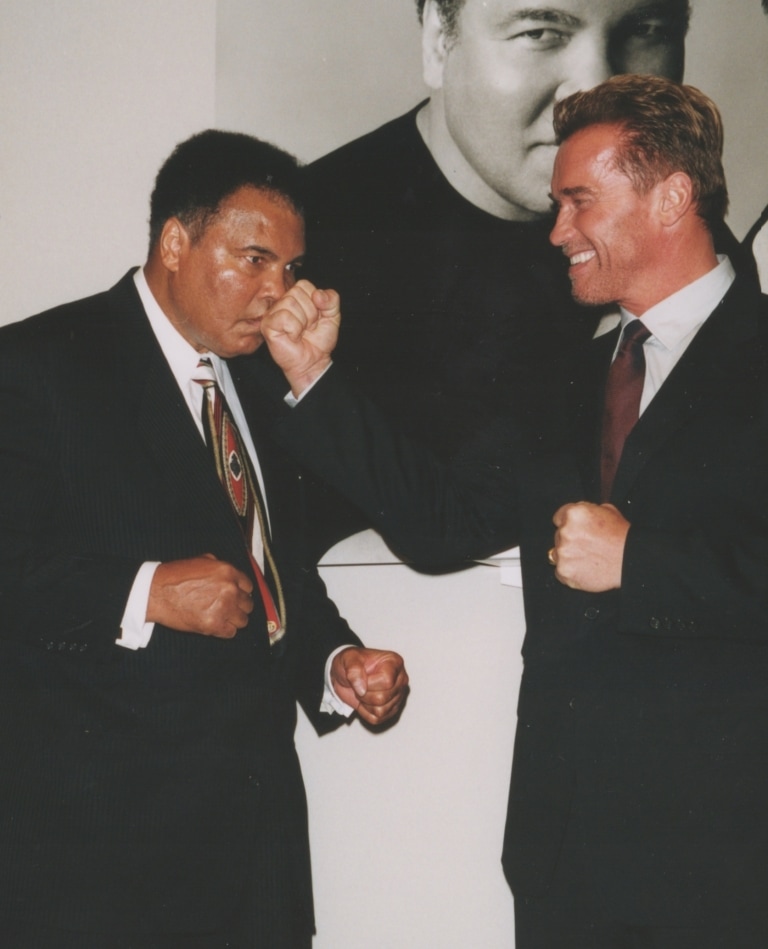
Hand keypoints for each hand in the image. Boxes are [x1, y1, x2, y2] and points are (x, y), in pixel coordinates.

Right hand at [147, 554, 253, 637]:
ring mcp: (223, 608)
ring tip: (222, 618)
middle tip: (227, 608)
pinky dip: (224, 631)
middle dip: (238, 606)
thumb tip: (231, 576)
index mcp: (228, 572)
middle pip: (247, 604)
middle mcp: (229, 589)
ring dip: (233, 620)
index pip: (248, 586)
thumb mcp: (202, 561)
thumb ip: (220, 568)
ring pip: (243, 620)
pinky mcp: (213, 625)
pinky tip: (215, 625)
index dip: (241, 592)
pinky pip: (231, 633)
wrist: (156, 592)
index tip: (236, 597)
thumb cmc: (175, 576)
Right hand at [261, 279, 340, 395]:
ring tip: (301, 332)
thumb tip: (318, 294)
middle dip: (310, 313)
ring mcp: (273, 314)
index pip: (304, 284)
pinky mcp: (267, 326)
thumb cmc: (319, 340)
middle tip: (308, 327)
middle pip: (296, 292)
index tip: (316, 317)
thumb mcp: (333, 316)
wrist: (314, 361)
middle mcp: (282, 303)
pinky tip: (293, 337)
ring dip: (302, 322)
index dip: (315, 301)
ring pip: (289, 303)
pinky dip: (294, 329)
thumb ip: (332, 299)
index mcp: (295, 298)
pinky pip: (284, 317)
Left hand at [331, 647, 408, 725]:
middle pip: (383, 698)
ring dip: (365, 703)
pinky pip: (377, 719)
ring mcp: (398, 696)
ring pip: (381, 711)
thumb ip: (353, 669)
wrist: (345, 675)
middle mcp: (400, 679)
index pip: (387, 681)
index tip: (359, 679)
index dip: (369, 684)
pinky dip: (365, 712)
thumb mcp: (347, 658)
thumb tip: (361, 688)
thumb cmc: (350, 663)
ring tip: (362, 692)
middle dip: (364, 694)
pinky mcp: (392, 710)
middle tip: (359, 685)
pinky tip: (364, 700)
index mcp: (394, 662)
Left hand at [551, 502, 628, 591]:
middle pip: (558, 536)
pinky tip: (585, 569)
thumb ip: (587, 510)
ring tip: (588, 558)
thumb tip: (580, 513)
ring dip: (569, 556)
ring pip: (557, 554)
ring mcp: (563, 553)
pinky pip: (560, 572)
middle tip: (587, 546)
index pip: (558, 517)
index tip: (575, 530)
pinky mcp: (564, 571)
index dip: (568, 524)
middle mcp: (565, 532)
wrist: (630, 560)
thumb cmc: (622, 537)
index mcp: (574, 514)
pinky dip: (570, 572)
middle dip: (570, 541)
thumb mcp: (608, 511)